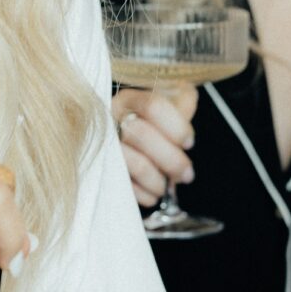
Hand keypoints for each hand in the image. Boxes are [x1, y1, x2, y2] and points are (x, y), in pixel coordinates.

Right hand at [113, 83, 197, 208]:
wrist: (124, 144)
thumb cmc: (151, 126)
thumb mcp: (167, 106)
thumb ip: (181, 100)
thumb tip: (188, 96)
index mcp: (129, 100)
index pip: (153, 106)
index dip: (176, 127)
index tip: (189, 143)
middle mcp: (111, 120)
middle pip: (143, 135)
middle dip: (172, 160)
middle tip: (186, 175)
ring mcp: (103, 147)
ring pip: (136, 164)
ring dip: (158, 180)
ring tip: (167, 186)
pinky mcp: (101, 173)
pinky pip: (125, 186)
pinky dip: (144, 195)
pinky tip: (152, 194)